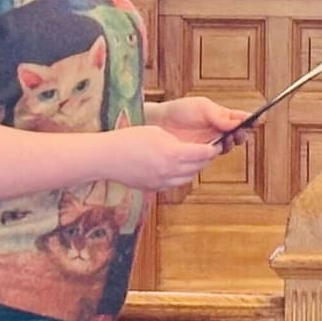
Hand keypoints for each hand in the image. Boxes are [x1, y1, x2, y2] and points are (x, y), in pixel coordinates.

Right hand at [109, 125, 227, 191]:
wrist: (106, 157)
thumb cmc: (129, 139)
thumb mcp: (158, 132)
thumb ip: (177, 141)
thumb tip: (189, 148)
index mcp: (173, 154)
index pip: (203, 154)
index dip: (212, 149)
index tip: (216, 144)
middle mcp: (170, 171)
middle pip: (198, 167)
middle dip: (205, 159)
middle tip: (208, 151)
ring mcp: (161, 182)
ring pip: (188, 178)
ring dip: (193, 169)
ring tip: (193, 159)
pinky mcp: (153, 188)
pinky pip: (174, 184)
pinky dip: (180, 177)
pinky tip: (176, 168)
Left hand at [148, 96, 250, 148]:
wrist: (158, 123)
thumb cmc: (179, 111)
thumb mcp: (202, 107)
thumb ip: (219, 115)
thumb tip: (238, 121)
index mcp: (222, 116)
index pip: (241, 119)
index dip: (251, 120)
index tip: (257, 119)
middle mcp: (218, 131)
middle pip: (238, 135)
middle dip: (243, 133)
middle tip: (241, 132)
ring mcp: (210, 143)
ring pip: (228, 146)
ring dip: (232, 143)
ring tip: (228, 138)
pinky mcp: (200, 154)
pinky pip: (214, 156)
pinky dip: (219, 152)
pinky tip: (217, 148)